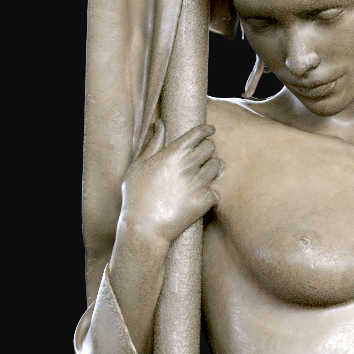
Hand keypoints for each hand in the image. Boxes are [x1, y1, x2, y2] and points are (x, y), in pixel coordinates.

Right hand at [118, 124, 219, 249]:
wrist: (144, 229)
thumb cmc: (136, 197)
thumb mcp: (138, 166)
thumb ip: (153, 144)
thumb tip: (160, 124)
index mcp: (172, 154)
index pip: (198, 133)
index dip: (206, 129)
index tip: (210, 130)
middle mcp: (188, 166)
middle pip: (210, 147)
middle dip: (208, 148)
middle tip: (203, 154)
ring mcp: (198, 184)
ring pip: (216, 166)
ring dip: (212, 167)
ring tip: (204, 172)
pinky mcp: (204, 202)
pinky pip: (216, 191)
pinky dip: (211, 192)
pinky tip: (202, 194)